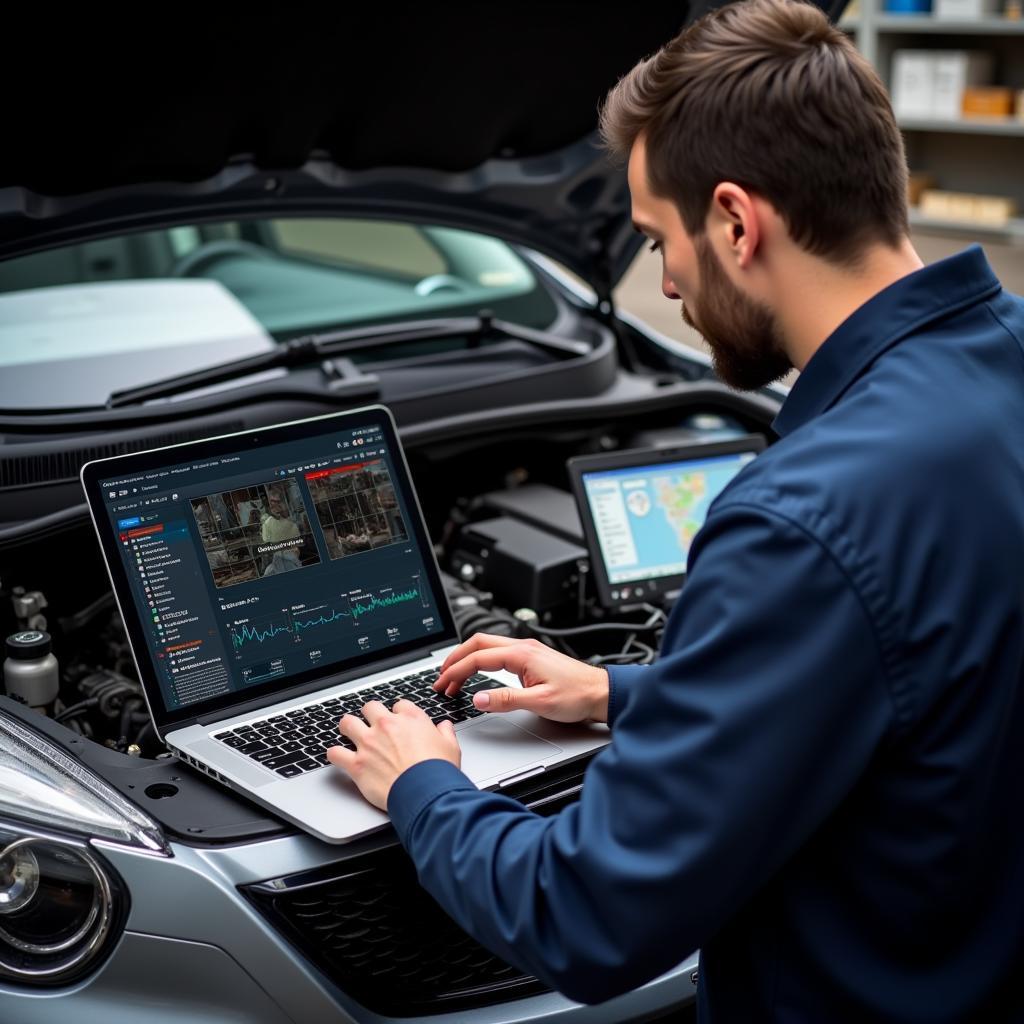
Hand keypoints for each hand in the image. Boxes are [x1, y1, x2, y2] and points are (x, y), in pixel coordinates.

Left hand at [326, 700, 460, 809]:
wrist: (426, 792)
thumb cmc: (439, 771)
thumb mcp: (451, 747)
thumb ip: (446, 733)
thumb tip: (444, 727)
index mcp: (411, 718)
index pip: (399, 705)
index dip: (398, 714)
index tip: (399, 723)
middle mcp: (387, 726)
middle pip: (370, 707)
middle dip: (370, 715)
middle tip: (372, 725)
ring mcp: (369, 744)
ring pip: (347, 723)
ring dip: (348, 728)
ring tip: (350, 734)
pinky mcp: (357, 764)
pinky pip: (335, 753)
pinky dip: (335, 755)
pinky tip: (338, 757)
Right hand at [434, 633, 609, 723]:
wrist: (600, 693)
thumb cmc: (577, 696)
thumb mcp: (539, 702)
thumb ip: (505, 700)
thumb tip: (478, 698)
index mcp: (521, 654)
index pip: (478, 658)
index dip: (456, 671)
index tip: (443, 684)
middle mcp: (523, 647)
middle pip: (478, 643)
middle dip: (455, 659)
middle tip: (441, 678)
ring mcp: (527, 651)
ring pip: (487, 646)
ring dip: (467, 659)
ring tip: (454, 677)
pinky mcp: (531, 658)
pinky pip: (498, 653)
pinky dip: (481, 661)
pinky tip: (478, 673)